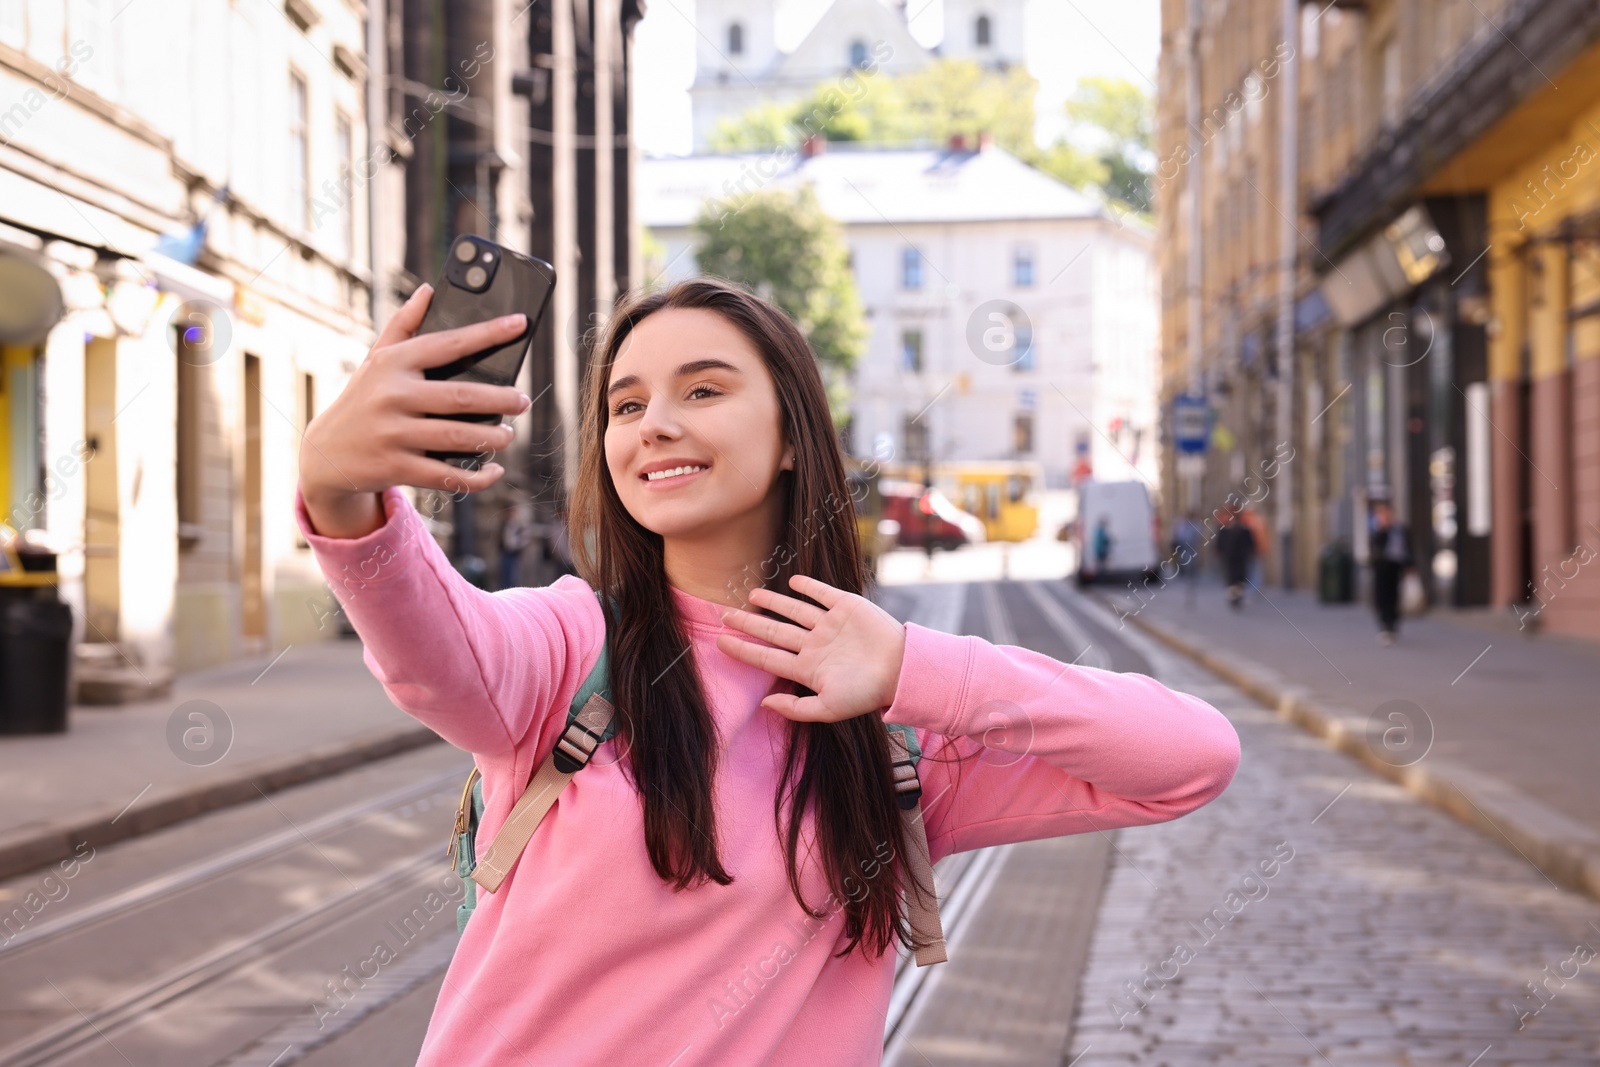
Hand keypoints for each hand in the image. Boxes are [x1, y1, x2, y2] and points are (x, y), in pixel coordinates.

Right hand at [299, 284, 531, 525]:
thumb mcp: (376, 360)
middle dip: (502, 399)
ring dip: (494, 437)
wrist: (325, 453)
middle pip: (462, 396)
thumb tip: (429, 290)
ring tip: (508, 434)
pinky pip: (447, 474)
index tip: (520, 324)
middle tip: (523, 401)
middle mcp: (393, 395)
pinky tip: (493, 469)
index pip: (449, 343)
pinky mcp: (396, 467)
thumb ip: (403, 326)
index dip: (488, 333)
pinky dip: (477, 476)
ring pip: (459, 436)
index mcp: (394, 363)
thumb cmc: (363, 399)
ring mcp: (393, 433)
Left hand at [715, 574, 906, 722]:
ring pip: (793, 611)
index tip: (720, 642)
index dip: (743, 649)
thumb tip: (764, 704)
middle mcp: (814, 644)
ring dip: (772, 603)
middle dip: (748, 623)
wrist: (903, 670)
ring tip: (750, 595)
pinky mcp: (846, 607)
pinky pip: (821, 594)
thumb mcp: (828, 709)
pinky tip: (791, 583)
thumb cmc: (866, 694)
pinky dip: (806, 587)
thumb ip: (796, 709)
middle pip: (773, 632)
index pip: (767, 656)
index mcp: (808, 668)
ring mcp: (829, 625)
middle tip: (723, 614)